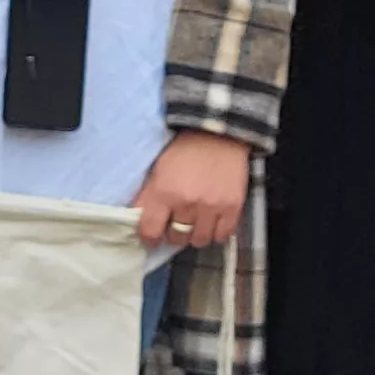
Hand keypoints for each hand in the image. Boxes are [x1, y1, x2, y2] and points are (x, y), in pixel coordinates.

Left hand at [133, 130, 250, 249]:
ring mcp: (211, 207)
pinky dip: (215, 232)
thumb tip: (141, 222)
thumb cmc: (182, 150)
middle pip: (176, 238)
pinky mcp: (232, 208)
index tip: (151, 237)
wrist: (217, 134)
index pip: (150, 231)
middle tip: (175, 223)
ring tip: (194, 222)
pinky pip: (222, 236)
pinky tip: (211, 221)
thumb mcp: (157, 170)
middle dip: (173, 233)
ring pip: (199, 240)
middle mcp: (187, 203)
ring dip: (195, 234)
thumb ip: (149, 197)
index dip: (148, 237)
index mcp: (163, 192)